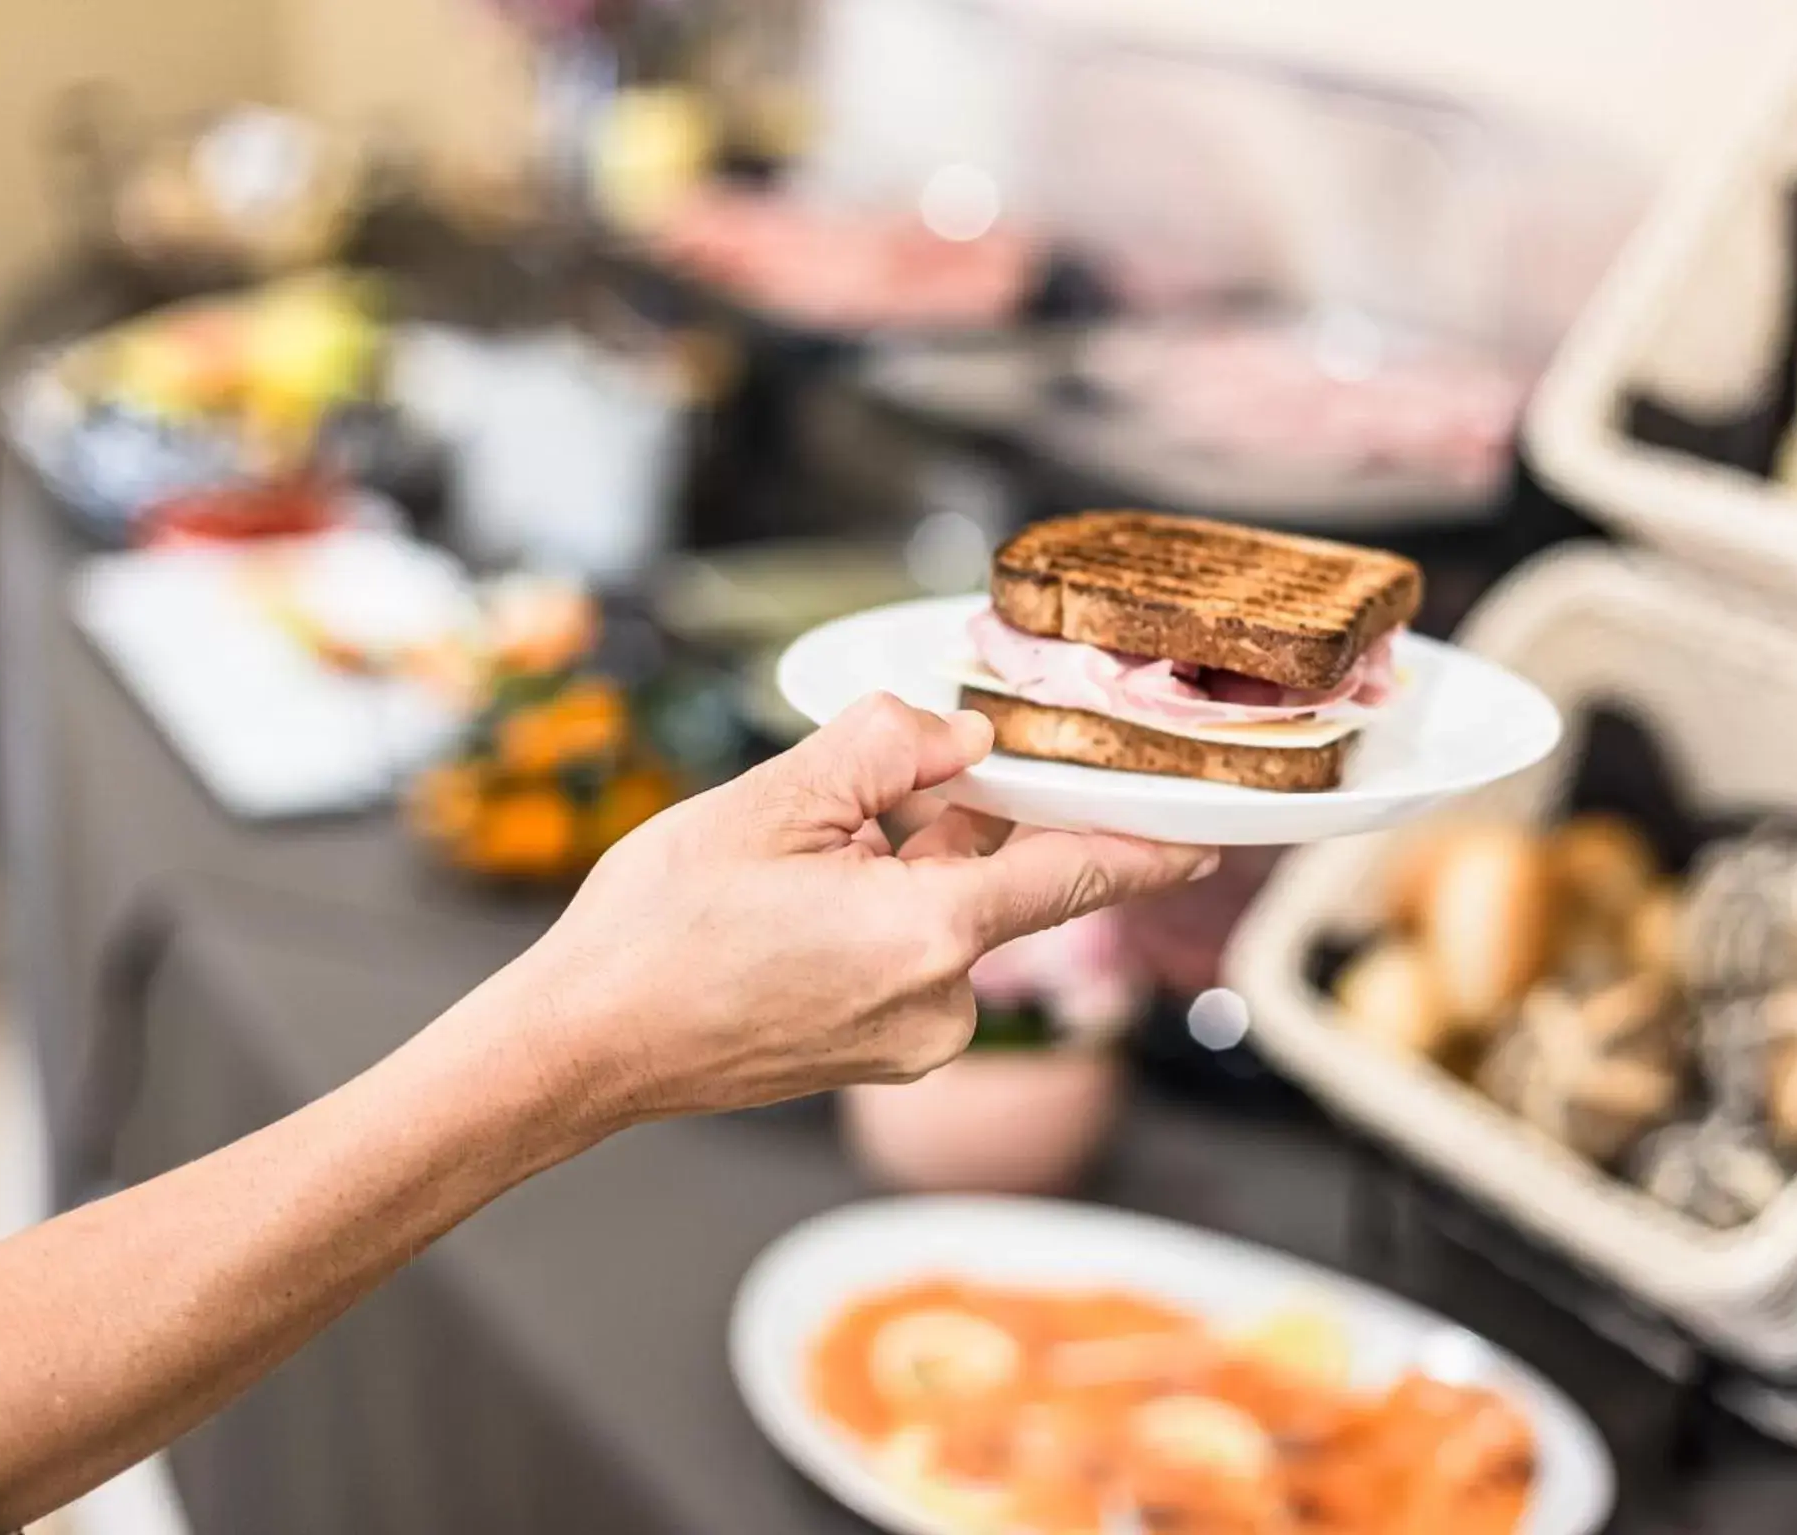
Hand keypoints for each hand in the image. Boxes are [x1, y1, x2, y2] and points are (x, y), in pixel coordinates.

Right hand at [478, 693, 1216, 1130]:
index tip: (1213, 835)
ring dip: (909, 871)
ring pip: (948, 923)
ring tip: (799, 861)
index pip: (1075, 875)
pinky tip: (804, 901)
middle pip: (997, 887)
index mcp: (926, 936)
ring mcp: (910, 1044)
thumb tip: (964, 737)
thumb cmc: (658, 929)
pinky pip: (915, 962)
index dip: (1149, 847)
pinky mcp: (878, 1058)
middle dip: (956, 826)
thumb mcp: (773, 801)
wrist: (584, 1045)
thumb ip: (888, 750)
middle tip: (874, 795)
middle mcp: (938, 1006)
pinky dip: (887, 916)